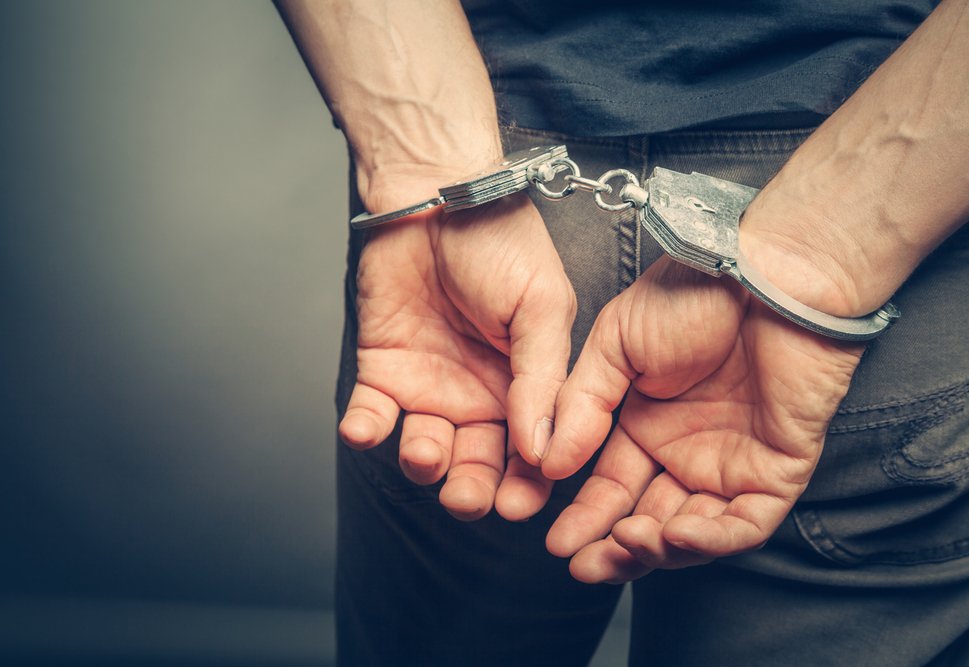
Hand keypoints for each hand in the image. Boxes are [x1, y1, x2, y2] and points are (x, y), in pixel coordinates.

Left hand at [339, 180, 575, 521]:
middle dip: (473, 489)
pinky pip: (372, 415)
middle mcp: (479, 394)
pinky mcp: (383, 369)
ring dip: (423, 462)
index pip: (530, 451)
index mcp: (526, 384)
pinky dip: (365, 431)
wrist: (436, 193)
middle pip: (477, 463)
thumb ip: (543, 378)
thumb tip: (545, 449)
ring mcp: (430, 384)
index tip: (520, 504)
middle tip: (469, 497)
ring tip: (424, 449)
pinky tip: (366, 430)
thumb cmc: (500, 242)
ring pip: (425, 449)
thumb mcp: (542, 307)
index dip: (527, 483)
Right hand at [542, 255, 862, 582]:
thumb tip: (548, 463)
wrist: (765, 274)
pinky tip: (675, 534)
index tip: (556, 542)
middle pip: (648, 520)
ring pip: (692, 533)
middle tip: (584, 566)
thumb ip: (581, 404)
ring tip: (625, 545)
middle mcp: (686, 451)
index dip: (585, 518)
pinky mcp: (778, 470)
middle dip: (615, 551)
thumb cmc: (692, 295)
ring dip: (658, 550)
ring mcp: (733, 463)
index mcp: (646, 424)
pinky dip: (710, 539)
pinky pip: (744, 523)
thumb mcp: (614, 345)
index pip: (611, 488)